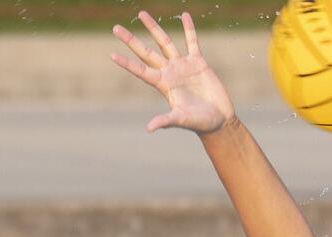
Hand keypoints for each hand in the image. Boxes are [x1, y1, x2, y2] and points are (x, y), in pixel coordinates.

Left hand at [112, 11, 235, 134]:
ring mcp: (183, 66)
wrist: (218, 119)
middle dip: (131, 40)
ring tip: (142, 14)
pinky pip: (192, 42)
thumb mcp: (181, 120)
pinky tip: (185, 15)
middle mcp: (169, 72)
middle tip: (116, 28)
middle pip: (146, 52)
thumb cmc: (199, 122)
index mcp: (163, 84)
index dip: (127, 63)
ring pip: (165, 42)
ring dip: (154, 28)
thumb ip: (165, 121)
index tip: (112, 55)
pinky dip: (189, 29)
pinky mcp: (198, 63)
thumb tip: (150, 128)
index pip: (141, 70)